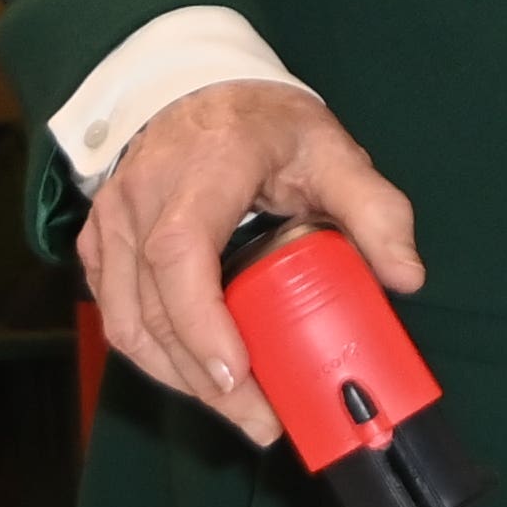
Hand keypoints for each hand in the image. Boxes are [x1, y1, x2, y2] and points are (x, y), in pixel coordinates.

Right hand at [80, 81, 422, 445]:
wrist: (196, 86)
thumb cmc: (263, 122)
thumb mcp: (331, 150)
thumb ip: (375, 210)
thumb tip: (406, 277)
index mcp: (203, 168)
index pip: (180, 252)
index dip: (202, 320)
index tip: (236, 372)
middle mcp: (143, 195)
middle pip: (154, 305)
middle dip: (205, 377)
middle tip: (263, 420)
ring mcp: (113, 221)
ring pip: (127, 321)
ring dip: (179, 378)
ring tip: (239, 411)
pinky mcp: (100, 243)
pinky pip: (115, 314)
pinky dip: (155, 356)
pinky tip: (199, 378)